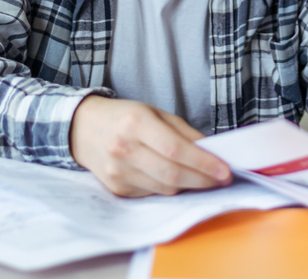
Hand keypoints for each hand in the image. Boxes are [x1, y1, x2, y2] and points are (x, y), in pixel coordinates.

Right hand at [69, 96, 231, 196]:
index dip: (203, 163)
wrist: (83, 128)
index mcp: (136, 123)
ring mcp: (118, 172)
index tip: (225, 170)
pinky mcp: (116, 188)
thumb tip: (212, 152)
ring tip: (203, 179)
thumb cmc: (124, 117)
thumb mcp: (155, 113)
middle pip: (172, 174)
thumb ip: (184, 133)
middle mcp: (124, 148)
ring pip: (164, 188)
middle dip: (203, 180)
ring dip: (189, 186)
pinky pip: (152, 193)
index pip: (176, 150)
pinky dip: (169, 188)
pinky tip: (176, 179)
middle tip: (222, 179)